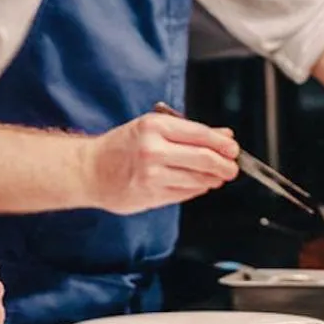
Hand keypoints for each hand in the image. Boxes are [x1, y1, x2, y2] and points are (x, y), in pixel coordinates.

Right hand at [88, 108, 238, 214]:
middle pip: (204, 159)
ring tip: (216, 177)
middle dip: (224, 165)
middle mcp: (153, 150)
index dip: (223, 144)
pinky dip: (196, 190)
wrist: (90, 170)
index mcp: (154, 127)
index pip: (200, 134)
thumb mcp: (153, 128)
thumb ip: (190, 132)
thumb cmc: (121, 146)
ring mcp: (152, 176)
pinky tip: (198, 185)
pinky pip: (184, 194)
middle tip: (232, 168)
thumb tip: (224, 135)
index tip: (234, 149)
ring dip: (212, 180)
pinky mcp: (151, 196)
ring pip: (197, 180)